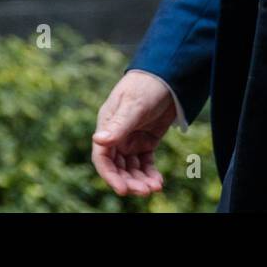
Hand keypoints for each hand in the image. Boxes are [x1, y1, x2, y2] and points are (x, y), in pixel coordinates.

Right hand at [91, 70, 176, 196]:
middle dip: (129, 181)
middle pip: (118, 167)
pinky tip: (158, 182)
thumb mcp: (133, 105)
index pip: (103, 157)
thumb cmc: (146, 85)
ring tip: (154, 188)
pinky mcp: (147, 141)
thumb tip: (97, 140)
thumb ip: (118, 125)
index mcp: (107, 126)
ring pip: (132, 168)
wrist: (168, 75)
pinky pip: (146, 163)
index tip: (123, 189)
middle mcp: (117, 136)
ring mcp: (131, 140)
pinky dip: (150, 173)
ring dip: (141, 180)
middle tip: (144, 191)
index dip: (110, 175)